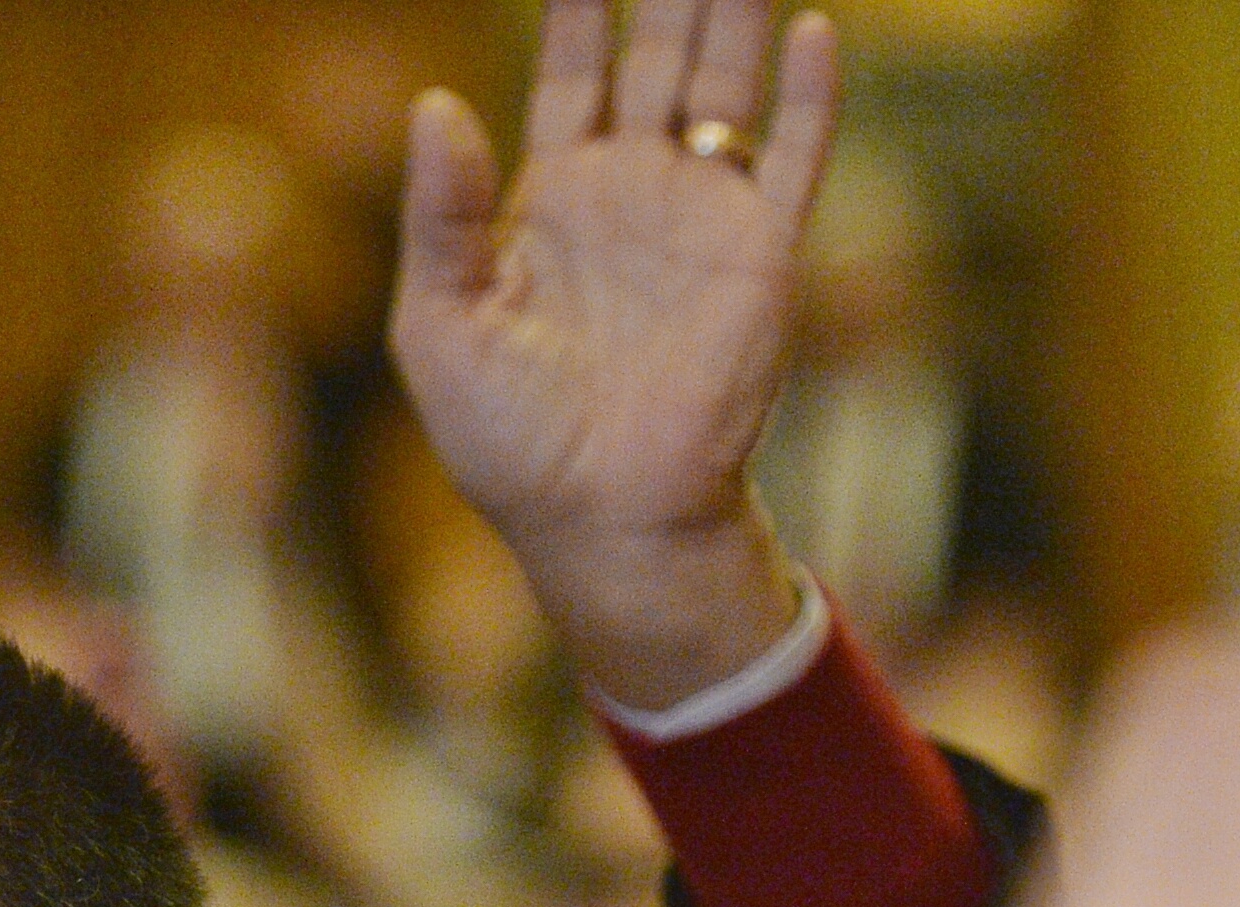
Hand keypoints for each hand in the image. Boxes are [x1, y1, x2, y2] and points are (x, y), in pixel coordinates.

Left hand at [389, 0, 838, 712]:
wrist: (601, 522)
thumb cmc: (508, 443)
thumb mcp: (439, 326)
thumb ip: (439, 215)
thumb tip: (432, 103)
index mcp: (552, 199)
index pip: (569, 71)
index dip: (574, 6)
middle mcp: (633, 189)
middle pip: (656, 52)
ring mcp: (701, 215)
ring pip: (724, 80)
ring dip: (732, 8)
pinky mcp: (761, 254)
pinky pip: (793, 156)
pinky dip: (807, 95)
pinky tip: (808, 27)